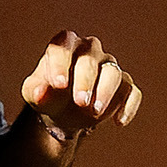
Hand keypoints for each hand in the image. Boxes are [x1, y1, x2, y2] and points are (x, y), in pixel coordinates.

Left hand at [21, 30, 141, 146]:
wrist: (63, 112)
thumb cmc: (48, 95)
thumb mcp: (34, 94)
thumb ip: (35, 90)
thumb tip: (41, 93)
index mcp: (65, 44)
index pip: (63, 46)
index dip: (61, 64)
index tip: (59, 85)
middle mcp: (90, 50)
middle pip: (90, 59)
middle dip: (86, 81)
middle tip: (80, 103)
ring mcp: (109, 66)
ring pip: (113, 73)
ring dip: (106, 92)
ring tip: (95, 113)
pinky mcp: (124, 86)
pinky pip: (132, 92)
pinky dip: (128, 106)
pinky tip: (119, 121)